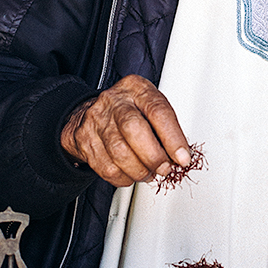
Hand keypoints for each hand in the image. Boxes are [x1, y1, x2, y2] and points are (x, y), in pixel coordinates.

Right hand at [61, 74, 191, 187]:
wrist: (91, 112)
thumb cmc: (129, 111)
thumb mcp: (149, 107)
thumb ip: (166, 128)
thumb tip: (180, 156)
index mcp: (136, 89)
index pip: (157, 111)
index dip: (173, 138)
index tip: (183, 158)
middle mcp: (114, 101)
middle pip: (133, 129)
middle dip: (153, 156)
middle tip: (164, 168)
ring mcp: (97, 120)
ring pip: (119, 153)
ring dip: (139, 171)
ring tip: (149, 173)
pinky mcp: (85, 140)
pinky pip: (107, 168)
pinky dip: (124, 178)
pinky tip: (131, 174)